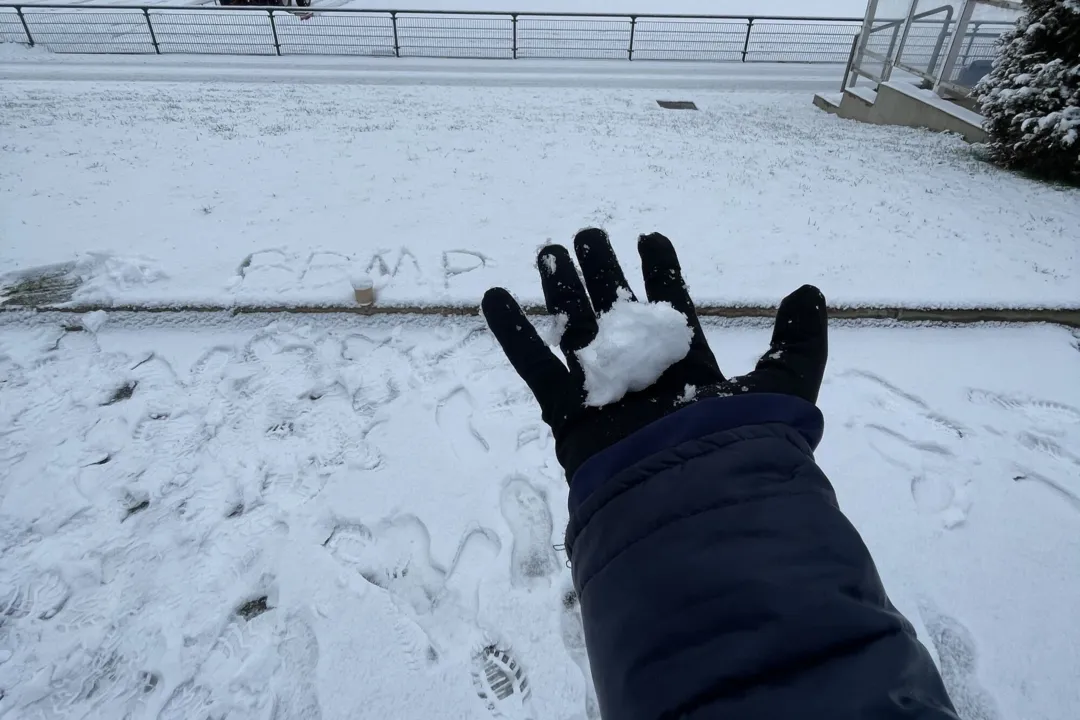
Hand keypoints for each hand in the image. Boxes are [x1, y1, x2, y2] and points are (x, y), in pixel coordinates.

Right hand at [481, 228, 828, 480]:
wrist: (692, 495)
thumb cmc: (741, 444)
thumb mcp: (786, 385)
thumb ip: (798, 339)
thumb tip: (811, 291)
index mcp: (687, 367)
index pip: (671, 308)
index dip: (661, 272)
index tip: (649, 236)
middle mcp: (642, 376)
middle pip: (616, 313)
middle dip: (602, 272)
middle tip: (587, 234)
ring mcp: (602, 393)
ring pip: (575, 329)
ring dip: (561, 289)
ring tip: (548, 250)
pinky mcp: (568, 413)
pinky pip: (534, 367)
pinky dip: (512, 333)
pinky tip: (494, 296)